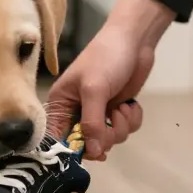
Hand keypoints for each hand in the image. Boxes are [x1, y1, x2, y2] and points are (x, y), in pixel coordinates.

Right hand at [46, 0, 173, 160]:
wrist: (134, 40)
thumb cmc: (106, 58)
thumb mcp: (95, 89)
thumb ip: (92, 123)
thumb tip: (93, 152)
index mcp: (62, 104)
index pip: (59, 138)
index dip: (73, 149)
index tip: (91, 151)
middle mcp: (77, 111)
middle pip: (87, 143)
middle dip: (105, 135)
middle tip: (112, 120)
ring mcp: (99, 112)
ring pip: (109, 138)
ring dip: (121, 126)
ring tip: (122, 106)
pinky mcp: (117, 110)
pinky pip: (124, 129)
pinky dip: (131, 120)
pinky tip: (130, 104)